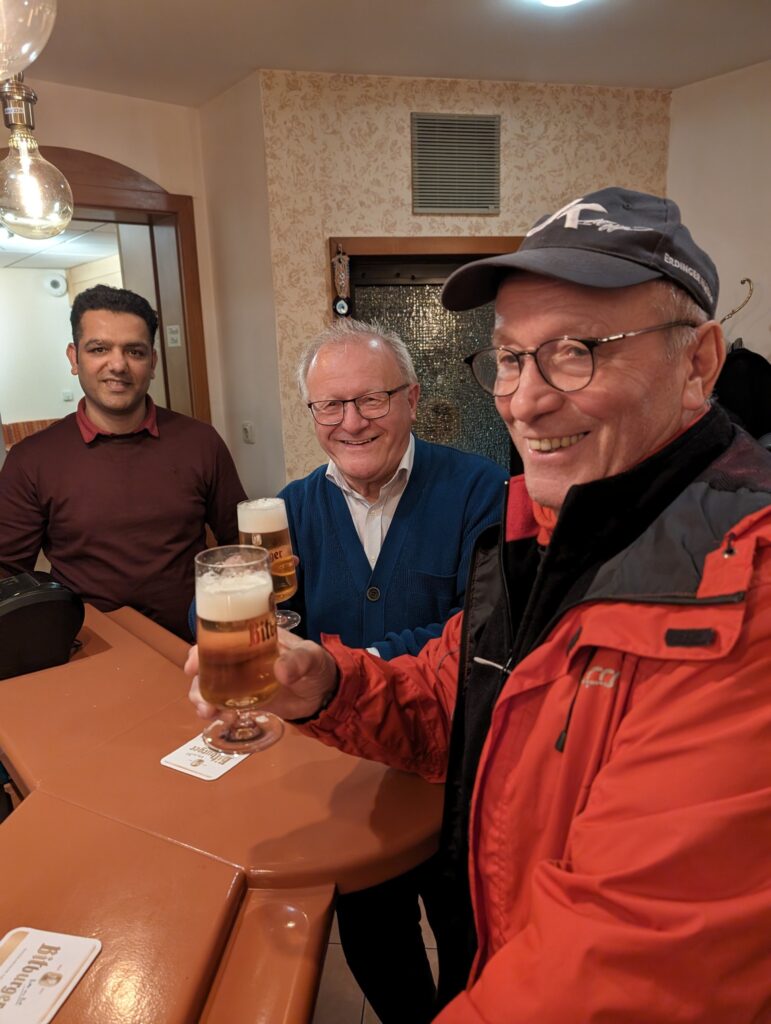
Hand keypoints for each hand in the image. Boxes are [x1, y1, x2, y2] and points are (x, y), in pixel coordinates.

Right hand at [185, 628, 337, 722]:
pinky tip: (220, 718)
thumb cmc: (317, 665)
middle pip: (208, 663)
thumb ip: (298, 662)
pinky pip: (223, 702)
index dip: (202, 646)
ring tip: (208, 712)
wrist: (325, 693)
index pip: (221, 635)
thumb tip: (279, 672)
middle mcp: (242, 657)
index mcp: (254, 637)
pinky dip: (215, 710)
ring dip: (203, 698)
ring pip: (211, 685)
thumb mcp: (311, 658)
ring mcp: (242, 679)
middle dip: (197, 679)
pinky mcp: (246, 699)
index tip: (192, 663)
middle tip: (200, 697)